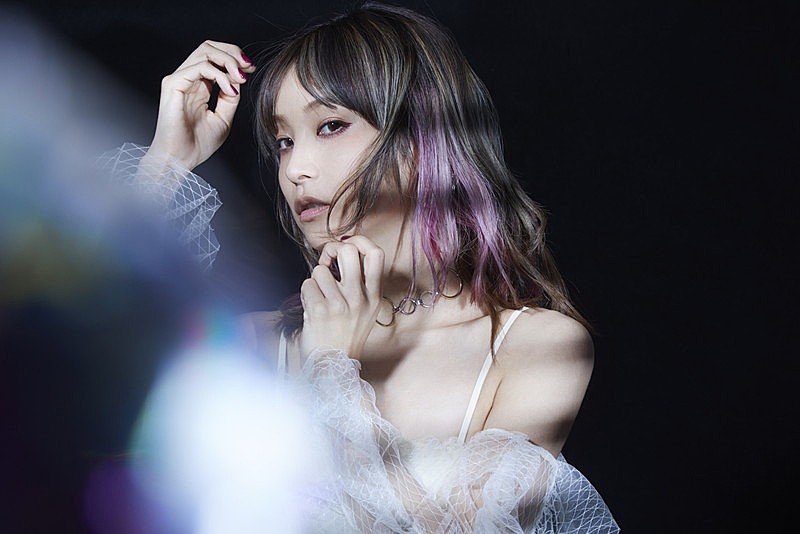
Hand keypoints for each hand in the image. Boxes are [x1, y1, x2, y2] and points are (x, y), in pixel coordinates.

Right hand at [148, 40, 255, 169]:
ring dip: (228, 61)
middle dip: (232, 53)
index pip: (214, 57)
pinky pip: (198, 68)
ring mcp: (178, 80)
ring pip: (204, 52)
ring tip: (240, 77)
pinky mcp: (173, 84)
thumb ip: (230, 97)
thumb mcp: (223, 117)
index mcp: (197, 86)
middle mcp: (187, 79)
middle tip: (247, 67)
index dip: (234, 57)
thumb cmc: (197, 144)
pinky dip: (219, 75)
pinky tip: (229, 89)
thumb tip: (239, 79)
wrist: (180, 160)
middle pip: (208, 47)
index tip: (251, 68)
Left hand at [299, 236, 384, 359]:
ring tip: (319, 297)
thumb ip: (360, 284)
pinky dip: (306, 294)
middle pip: (348, 251)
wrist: (334, 367)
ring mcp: (341, 305)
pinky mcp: (321, 311)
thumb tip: (343, 251)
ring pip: (320, 270)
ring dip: (315, 281)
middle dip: (332, 251)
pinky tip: (312, 307)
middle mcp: (360, 299)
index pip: (376, 254)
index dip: (360, 241)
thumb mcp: (365, 311)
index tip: (347, 245)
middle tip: (327, 263)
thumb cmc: (345, 335)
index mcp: (374, 296)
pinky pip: (307, 285)